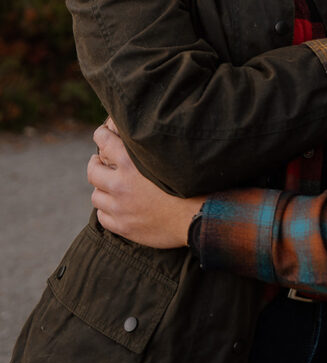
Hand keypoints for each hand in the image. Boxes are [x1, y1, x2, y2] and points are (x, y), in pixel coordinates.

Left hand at [88, 124, 203, 248]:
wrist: (197, 217)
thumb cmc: (189, 183)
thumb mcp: (167, 157)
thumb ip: (148, 148)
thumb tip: (139, 136)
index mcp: (131, 162)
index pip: (103, 141)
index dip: (100, 136)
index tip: (102, 135)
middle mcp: (120, 184)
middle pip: (93, 171)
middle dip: (96, 164)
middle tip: (102, 163)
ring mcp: (120, 208)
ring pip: (96, 196)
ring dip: (102, 190)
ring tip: (112, 188)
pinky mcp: (123, 227)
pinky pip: (102, 217)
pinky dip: (107, 211)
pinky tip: (117, 207)